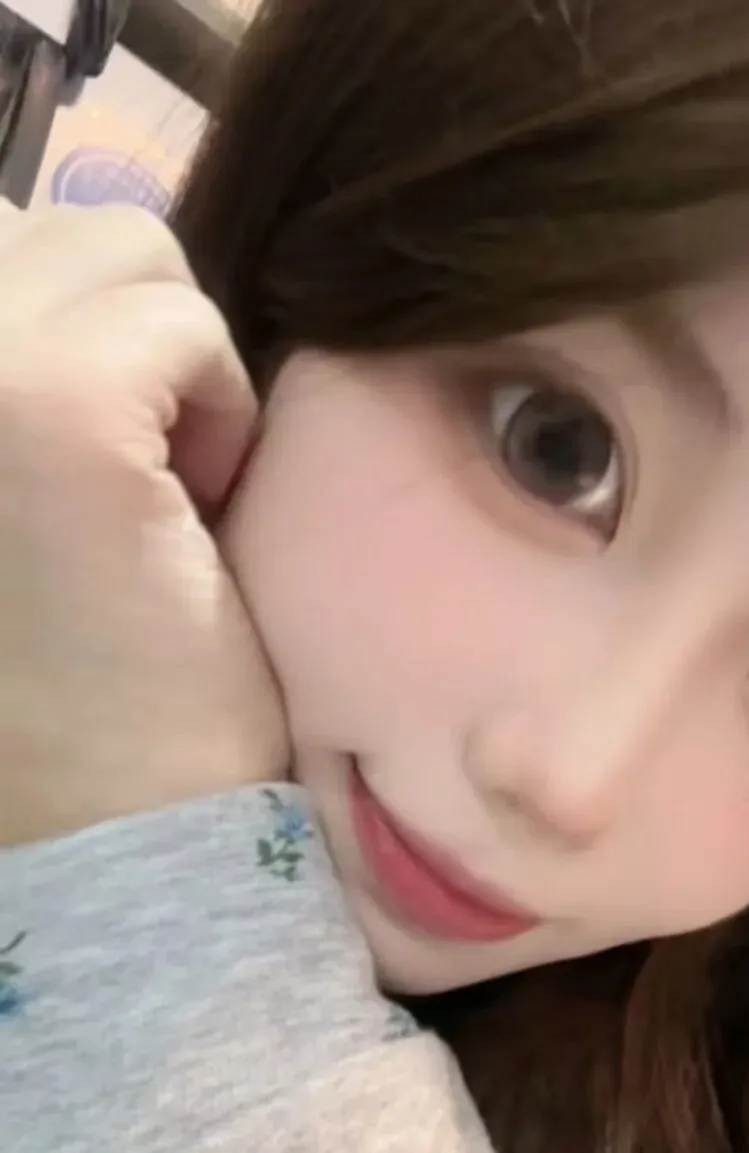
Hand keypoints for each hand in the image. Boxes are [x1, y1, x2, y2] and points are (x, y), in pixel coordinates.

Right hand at [0, 201, 287, 845]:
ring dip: (172, 369)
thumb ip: (17, 353)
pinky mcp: (46, 410)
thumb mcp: (20, 474)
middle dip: (124, 340)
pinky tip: (194, 511)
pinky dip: (221, 409)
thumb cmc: (80, 671)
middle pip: (51, 225)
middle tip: (128, 483)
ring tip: (154, 493)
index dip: (67, 326)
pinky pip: (182, 319)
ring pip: (123, 248)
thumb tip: (47, 234)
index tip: (97, 461)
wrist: (118, 826)